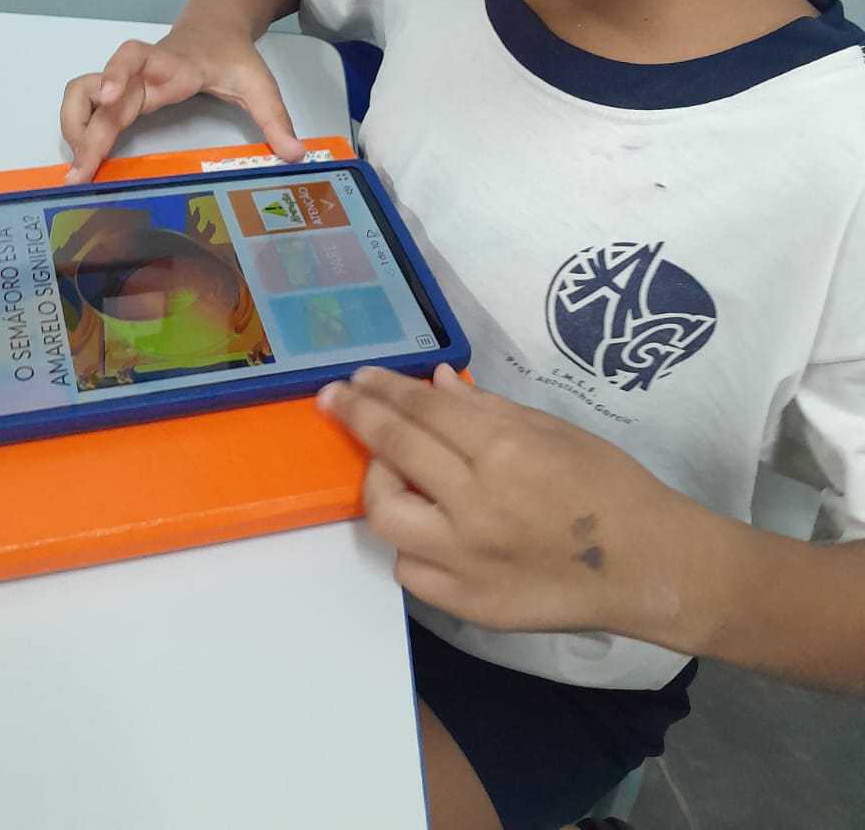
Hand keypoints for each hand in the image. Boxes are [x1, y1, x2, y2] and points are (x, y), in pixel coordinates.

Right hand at [59, 22, 304, 182]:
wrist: (214, 27)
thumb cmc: (232, 55)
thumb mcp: (260, 83)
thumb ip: (276, 118)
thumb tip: (296, 154)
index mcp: (172, 64)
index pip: (135, 58)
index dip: (117, 74)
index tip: (110, 99)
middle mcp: (140, 72)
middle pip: (94, 87)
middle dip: (83, 127)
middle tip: (80, 170)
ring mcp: (125, 82)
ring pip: (81, 95)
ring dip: (72, 127)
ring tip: (78, 170)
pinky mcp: (120, 93)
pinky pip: (88, 107)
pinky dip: (79, 130)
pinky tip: (83, 161)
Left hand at [318, 364, 689, 639]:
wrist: (649, 566)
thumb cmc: (610, 487)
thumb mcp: (553, 430)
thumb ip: (486, 409)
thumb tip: (433, 384)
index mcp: (504, 451)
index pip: (423, 409)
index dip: (384, 389)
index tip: (357, 378)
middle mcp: (477, 504)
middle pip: (394, 450)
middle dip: (357, 416)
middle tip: (334, 399)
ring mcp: (468, 560)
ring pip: (387, 517)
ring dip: (378, 483)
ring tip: (389, 469)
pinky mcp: (469, 604)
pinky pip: (412, 570)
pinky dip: (410, 544)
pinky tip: (425, 526)